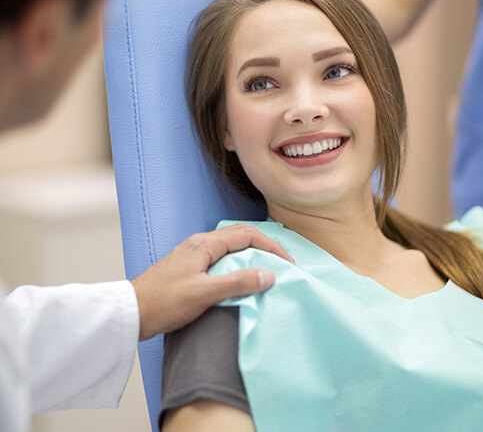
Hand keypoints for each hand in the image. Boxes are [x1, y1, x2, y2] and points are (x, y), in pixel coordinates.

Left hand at [132, 224, 293, 339]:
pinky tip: (240, 277)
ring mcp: (193, 254)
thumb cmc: (164, 302)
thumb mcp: (205, 293)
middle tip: (282, 263)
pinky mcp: (188, 266)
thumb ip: (238, 283)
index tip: (287, 263)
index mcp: (205, 244)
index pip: (248, 235)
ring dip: (251, 254)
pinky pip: (221, 256)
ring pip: (230, 246)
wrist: (130, 313)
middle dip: (264, 246)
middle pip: (240, 236)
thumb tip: (269, 275)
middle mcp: (200, 243)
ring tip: (266, 269)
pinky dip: (238, 262)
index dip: (271, 246)